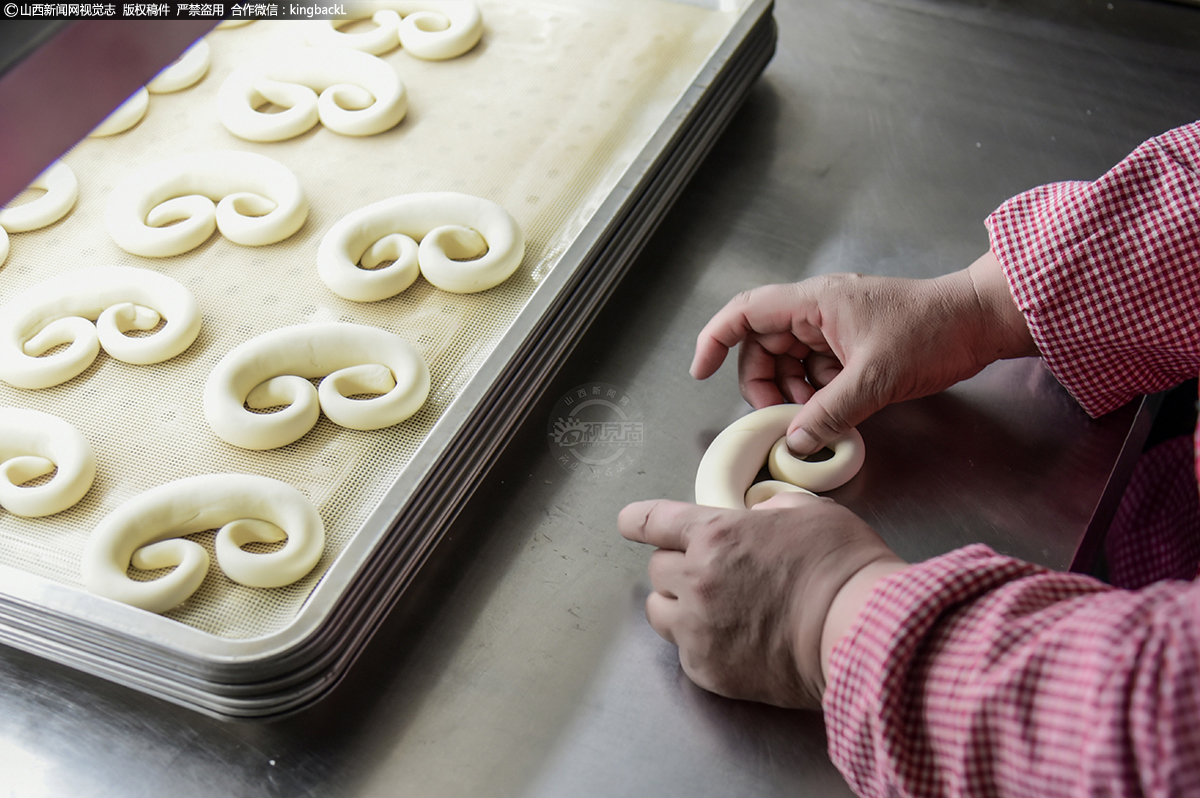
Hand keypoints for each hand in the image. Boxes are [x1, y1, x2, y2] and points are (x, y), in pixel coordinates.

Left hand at [618, 492, 902, 708]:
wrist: (861, 633)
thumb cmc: (844, 567)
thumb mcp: (809, 512)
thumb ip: (769, 510)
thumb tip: (755, 518)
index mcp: (716, 534)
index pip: (654, 521)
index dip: (638, 520)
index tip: (628, 523)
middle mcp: (696, 579)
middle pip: (657, 568)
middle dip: (678, 564)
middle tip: (710, 571)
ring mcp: (698, 628)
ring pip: (660, 610)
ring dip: (677, 604)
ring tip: (711, 608)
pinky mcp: (708, 669)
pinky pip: (685, 650)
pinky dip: (700, 642)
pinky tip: (733, 640)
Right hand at [690, 251, 1037, 454]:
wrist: (981, 322)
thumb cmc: (932, 332)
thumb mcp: (875, 379)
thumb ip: (829, 412)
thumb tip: (794, 441)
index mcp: (814, 302)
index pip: (745, 313)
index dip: (715, 339)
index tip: (701, 371)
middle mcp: (818, 311)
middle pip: (764, 345)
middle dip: (765, 383)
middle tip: (780, 416)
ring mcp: (836, 328)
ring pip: (790, 362)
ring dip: (794, 393)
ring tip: (815, 417)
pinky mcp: (854, 345)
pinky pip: (818, 370)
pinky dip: (818, 393)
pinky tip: (837, 412)